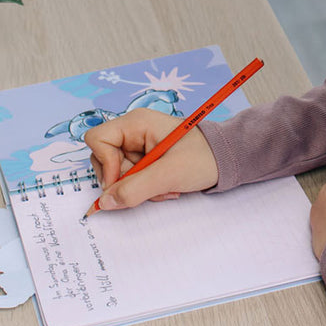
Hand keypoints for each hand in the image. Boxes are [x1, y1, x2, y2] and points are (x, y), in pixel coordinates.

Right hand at [84, 108, 218, 212]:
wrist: (228, 159)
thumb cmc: (204, 157)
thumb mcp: (169, 174)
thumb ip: (135, 188)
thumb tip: (105, 202)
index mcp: (137, 123)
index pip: (97, 139)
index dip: (103, 163)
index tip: (120, 182)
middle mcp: (134, 131)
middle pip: (103, 159)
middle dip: (124, 180)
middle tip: (150, 186)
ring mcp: (139, 145)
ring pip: (117, 173)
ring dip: (138, 187)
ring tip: (164, 187)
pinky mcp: (145, 158)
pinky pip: (131, 178)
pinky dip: (145, 188)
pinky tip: (166, 187)